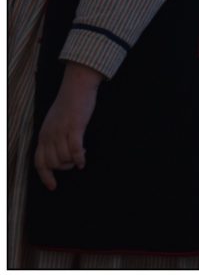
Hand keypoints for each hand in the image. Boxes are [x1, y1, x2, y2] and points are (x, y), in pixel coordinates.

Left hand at [34, 63, 102, 190]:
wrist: (77, 87)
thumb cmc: (69, 104)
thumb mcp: (55, 123)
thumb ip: (54, 137)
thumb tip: (59, 154)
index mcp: (43, 135)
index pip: (39, 162)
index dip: (45, 176)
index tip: (53, 186)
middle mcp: (49, 135)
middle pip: (53, 162)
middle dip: (64, 168)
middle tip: (73, 164)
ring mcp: (61, 131)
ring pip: (64, 157)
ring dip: (72, 162)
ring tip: (80, 157)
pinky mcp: (74, 127)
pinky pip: (75, 149)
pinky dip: (79, 158)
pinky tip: (83, 160)